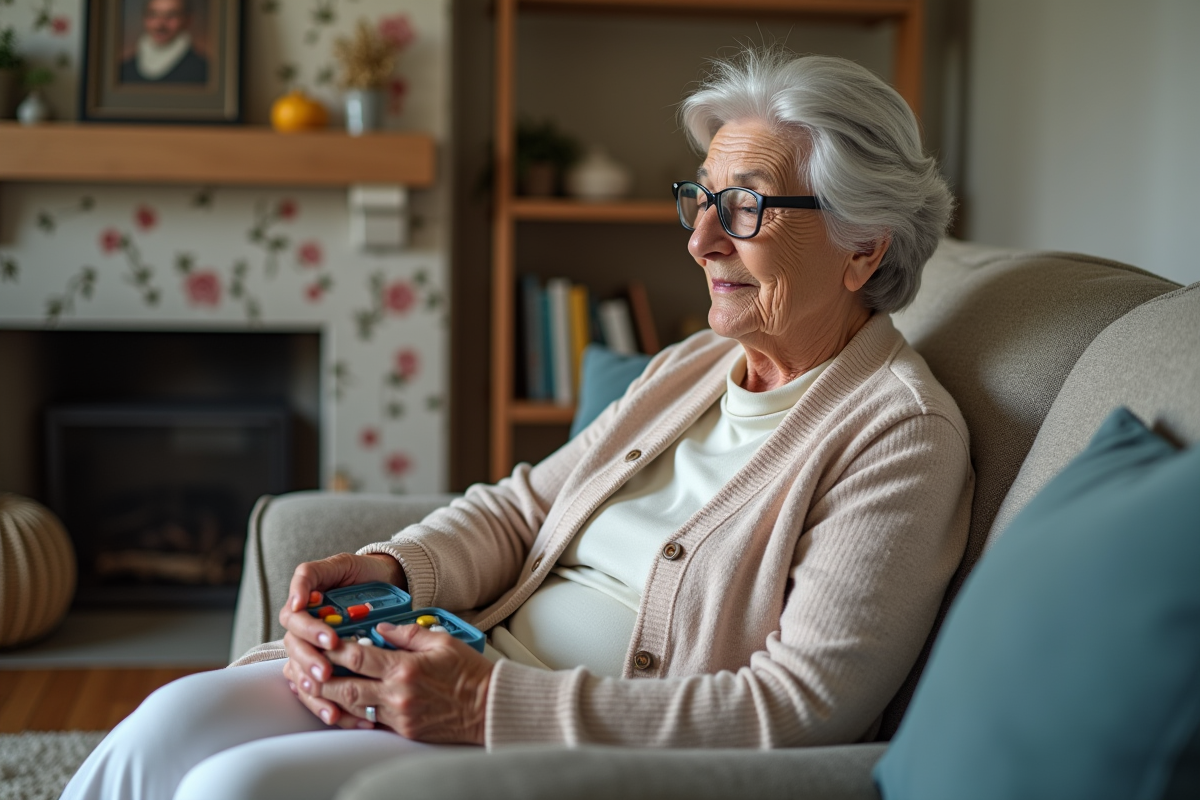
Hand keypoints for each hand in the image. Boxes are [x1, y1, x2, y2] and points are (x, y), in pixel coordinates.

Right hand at [280, 552, 405, 723]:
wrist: (388, 583)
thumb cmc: (362, 573)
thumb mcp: (339, 564)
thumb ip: (311, 575)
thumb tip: (295, 599)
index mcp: (304, 608)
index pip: (295, 623)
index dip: (310, 633)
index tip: (331, 639)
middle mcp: (307, 632)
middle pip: (296, 653)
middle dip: (311, 665)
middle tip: (328, 673)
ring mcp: (318, 652)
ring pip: (303, 678)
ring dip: (316, 694)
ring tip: (332, 707)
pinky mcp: (332, 670)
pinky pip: (321, 693)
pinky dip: (328, 707)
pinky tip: (340, 717)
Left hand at [316, 622, 492, 743]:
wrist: (488, 707)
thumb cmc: (469, 673)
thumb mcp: (441, 641)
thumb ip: (407, 634)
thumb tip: (382, 628)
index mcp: (405, 668)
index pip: (358, 656)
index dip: (334, 649)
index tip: (321, 641)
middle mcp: (397, 694)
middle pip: (346, 686)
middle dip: (321, 678)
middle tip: (304, 669)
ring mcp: (399, 715)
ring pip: (353, 707)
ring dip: (331, 698)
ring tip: (314, 687)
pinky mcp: (404, 730)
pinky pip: (370, 722)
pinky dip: (352, 714)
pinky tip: (341, 706)